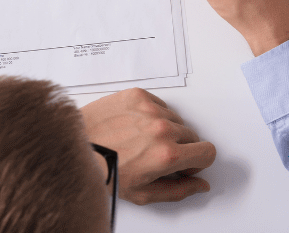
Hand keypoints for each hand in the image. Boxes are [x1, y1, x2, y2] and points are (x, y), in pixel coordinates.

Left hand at [80, 88, 214, 203]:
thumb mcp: (145, 193)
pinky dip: (153, 114)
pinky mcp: (138, 95)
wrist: (80, 145)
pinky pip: (160, 104)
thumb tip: (199, 184)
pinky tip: (136, 126)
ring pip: (176, 119)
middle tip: (157, 155)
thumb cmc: (107, 170)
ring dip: (166, 130)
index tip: (187, 163)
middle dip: (181, 147)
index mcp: (167, 155)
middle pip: (192, 136)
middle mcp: (162, 128)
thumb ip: (179, 190)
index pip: (207, 152)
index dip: (198, 161)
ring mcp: (150, 109)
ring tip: (142, 140)